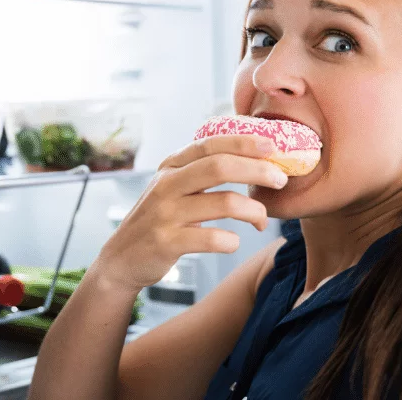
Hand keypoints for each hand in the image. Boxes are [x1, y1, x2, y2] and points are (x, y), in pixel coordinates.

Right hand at [89, 134, 287, 293]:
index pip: (210, 144)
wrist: (121, 259)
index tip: (273, 146)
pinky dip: (231, 241)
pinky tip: (233, 242)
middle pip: (219, 167)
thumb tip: (254, 161)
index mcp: (171, 166)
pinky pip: (211, 238)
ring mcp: (165, 214)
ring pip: (223, 203)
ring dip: (253, 211)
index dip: (244, 142)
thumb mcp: (172, 188)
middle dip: (257, 170)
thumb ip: (201, 172)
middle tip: (280, 180)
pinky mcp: (166, 242)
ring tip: (262, 221)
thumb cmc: (160, 221)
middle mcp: (166, 185)